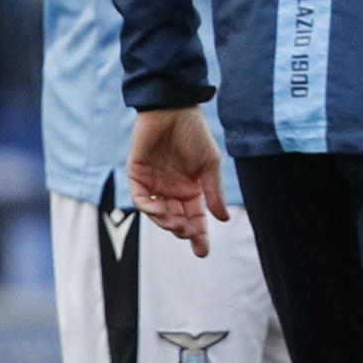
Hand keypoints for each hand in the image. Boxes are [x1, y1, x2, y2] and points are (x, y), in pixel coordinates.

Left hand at [126, 107, 227, 257]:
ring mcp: (154, 184)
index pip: (195, 218)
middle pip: (177, 220)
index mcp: (191, 188)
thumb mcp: (210, 165)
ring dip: (167, 223)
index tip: (203, 252)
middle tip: (191, 234)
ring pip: (158, 214)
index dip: (199, 235)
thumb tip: (224, 218)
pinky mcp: (138, 175)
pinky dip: (150, 208)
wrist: (173, 110)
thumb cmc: (195, 134)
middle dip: (184, 231)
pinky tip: (161, 211)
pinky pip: (141, 199)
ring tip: (178, 226)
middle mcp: (172, 190)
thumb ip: (213, 192)